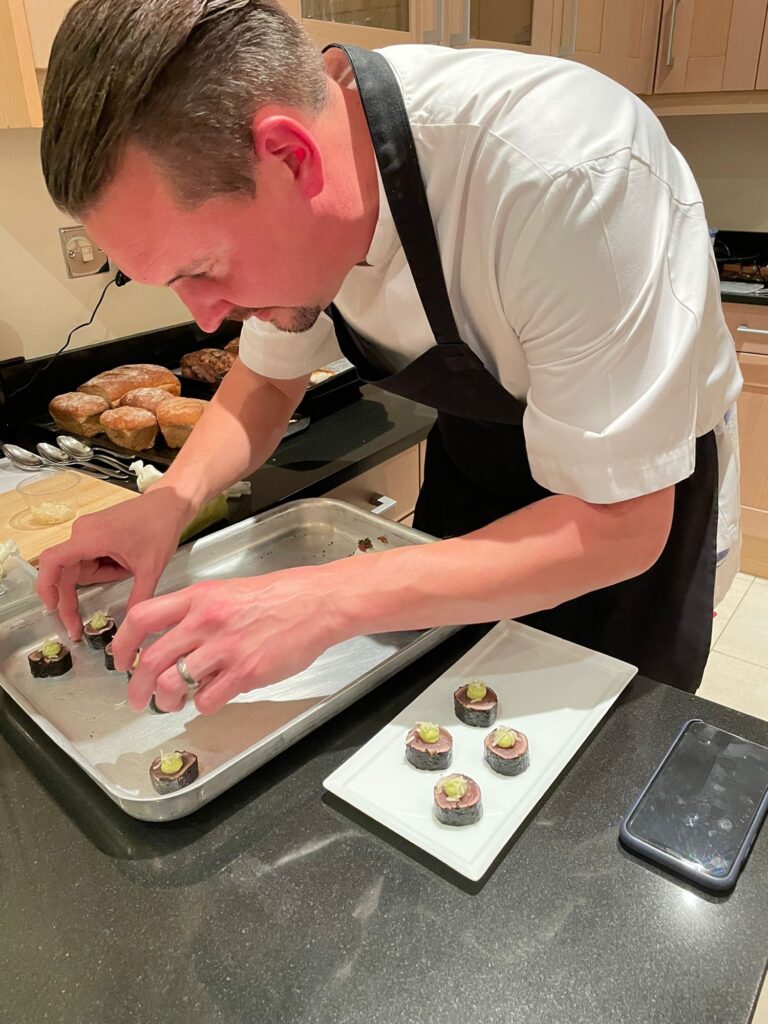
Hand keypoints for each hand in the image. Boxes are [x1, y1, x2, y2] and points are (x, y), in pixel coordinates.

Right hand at [36, 487, 192, 639]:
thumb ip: (138, 598)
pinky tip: (125, 564)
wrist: (171, 503)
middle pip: (66, 572)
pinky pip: (89, 559)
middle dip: (72, 599)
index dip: (46, 587)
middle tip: (78, 626)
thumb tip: (131, 625)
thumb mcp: (151, 568)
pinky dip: (104, 569)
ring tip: (128, 570)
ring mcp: (87, 531)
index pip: (53, 561)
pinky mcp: (94, 533)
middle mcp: (82, 532)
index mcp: (90, 537)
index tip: (52, 609)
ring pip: (81, 568)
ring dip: (101, 577)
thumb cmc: (160, 526)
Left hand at [112, 569, 344, 714]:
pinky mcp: (246, 672)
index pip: (142, 618)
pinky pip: (208, 699)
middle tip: (137, 699)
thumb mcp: (226, 592)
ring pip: (174, 684)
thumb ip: (195, 613)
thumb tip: (170, 643)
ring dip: (166, 701)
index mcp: (198, 598)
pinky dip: (203, 705)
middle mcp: (206, 621)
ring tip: (171, 704)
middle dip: (136, 687)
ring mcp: (225, 648)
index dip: (122, 644)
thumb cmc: (277, 597)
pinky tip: (211, 698)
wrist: (316, 603)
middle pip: (151, 660)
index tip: (120, 660)